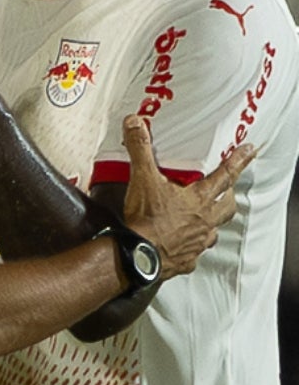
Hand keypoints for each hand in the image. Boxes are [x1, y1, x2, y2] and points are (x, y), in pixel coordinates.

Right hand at [119, 114, 251, 279]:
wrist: (139, 254)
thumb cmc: (148, 220)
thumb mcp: (143, 178)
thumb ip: (141, 150)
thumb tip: (136, 125)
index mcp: (199, 200)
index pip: (225, 175)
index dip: (238, 161)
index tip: (249, 151)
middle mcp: (204, 221)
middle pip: (226, 207)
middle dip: (228, 197)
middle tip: (225, 192)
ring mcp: (197, 242)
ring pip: (212, 231)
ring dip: (209, 224)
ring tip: (200, 219)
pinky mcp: (186, 259)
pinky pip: (193, 252)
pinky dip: (189, 247)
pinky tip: (180, 244)